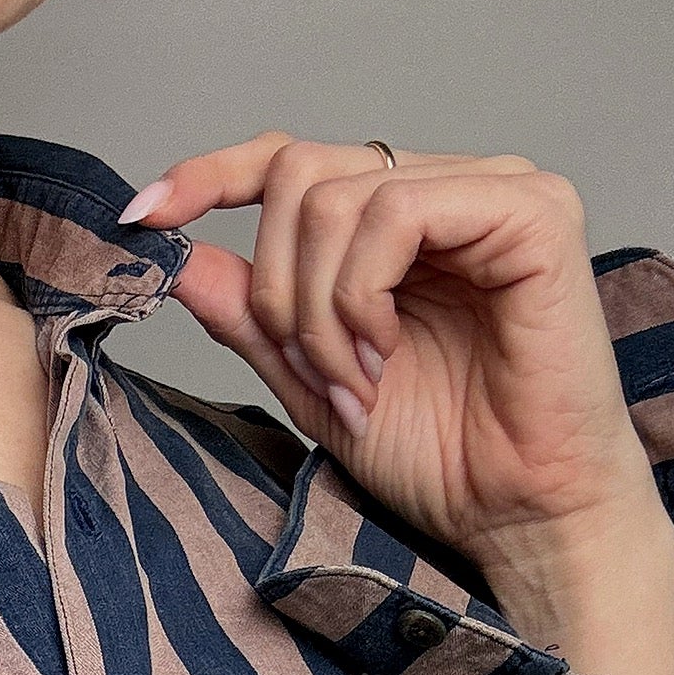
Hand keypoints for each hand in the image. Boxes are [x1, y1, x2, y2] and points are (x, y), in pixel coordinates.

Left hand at [119, 134, 673, 674]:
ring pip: (337, 195)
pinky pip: (396, 211)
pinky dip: (361, 294)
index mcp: (398, 221)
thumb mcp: (310, 381)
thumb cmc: (440, 456)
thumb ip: (251, 315)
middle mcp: (446, 188)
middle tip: (310, 371)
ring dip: (317, 309)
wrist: (517, 514)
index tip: (142, 216)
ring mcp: (492, 191)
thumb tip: (176, 255)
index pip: (290, 160)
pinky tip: (382, 353)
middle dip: (276, 287)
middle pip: (299, 172)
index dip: (211, 175)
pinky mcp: (531, 211)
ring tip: (355, 380)